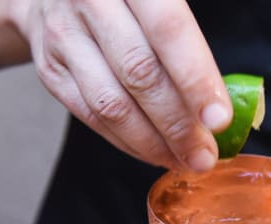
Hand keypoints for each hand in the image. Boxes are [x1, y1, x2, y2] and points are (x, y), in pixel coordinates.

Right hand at [9, 0, 232, 170]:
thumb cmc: (126, 0)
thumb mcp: (159, 0)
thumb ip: (187, 41)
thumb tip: (220, 106)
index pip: (169, 31)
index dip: (196, 79)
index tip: (219, 120)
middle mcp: (92, 1)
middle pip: (140, 74)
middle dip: (178, 125)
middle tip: (205, 155)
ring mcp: (64, 36)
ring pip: (112, 104)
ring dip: (153, 143)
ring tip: (184, 160)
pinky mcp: (50, 69)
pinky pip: (91, 117)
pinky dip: (127, 142)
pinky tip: (154, 153)